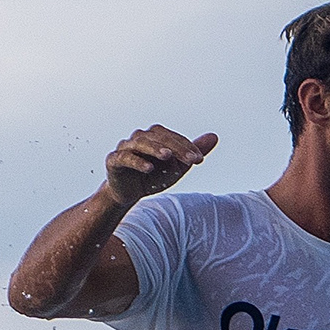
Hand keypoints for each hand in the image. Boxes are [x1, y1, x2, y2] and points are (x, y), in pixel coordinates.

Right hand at [103, 125, 218, 207]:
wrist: (128, 193)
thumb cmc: (152, 177)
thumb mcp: (175, 168)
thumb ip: (191, 153)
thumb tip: (214, 136)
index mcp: (154, 137)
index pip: (172, 138)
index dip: (186, 147)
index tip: (199, 159)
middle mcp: (139, 138)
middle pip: (158, 137)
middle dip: (175, 148)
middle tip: (191, 160)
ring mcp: (125, 148)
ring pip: (140, 143)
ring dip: (155, 149)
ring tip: (168, 156)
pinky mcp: (114, 161)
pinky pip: (125, 158)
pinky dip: (137, 162)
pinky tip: (149, 169)